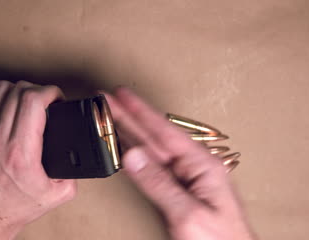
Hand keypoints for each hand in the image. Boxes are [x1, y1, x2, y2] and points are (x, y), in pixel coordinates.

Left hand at [0, 81, 76, 239]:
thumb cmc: (14, 205)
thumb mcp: (56, 195)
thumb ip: (73, 175)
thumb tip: (78, 156)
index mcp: (21, 151)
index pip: (32, 102)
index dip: (50, 92)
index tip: (57, 98)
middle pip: (18, 91)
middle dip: (39, 89)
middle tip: (47, 100)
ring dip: (18, 88)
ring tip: (27, 98)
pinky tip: (5, 100)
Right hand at [103, 87, 255, 239]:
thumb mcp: (188, 213)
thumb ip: (159, 184)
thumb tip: (135, 156)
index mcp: (202, 165)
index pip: (164, 131)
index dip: (140, 111)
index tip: (122, 95)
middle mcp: (194, 167)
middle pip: (154, 135)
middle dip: (128, 116)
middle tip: (106, 100)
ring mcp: (186, 178)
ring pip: (150, 148)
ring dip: (129, 131)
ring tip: (110, 116)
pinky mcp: (178, 190)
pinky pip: (152, 165)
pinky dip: (134, 153)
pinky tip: (124, 145)